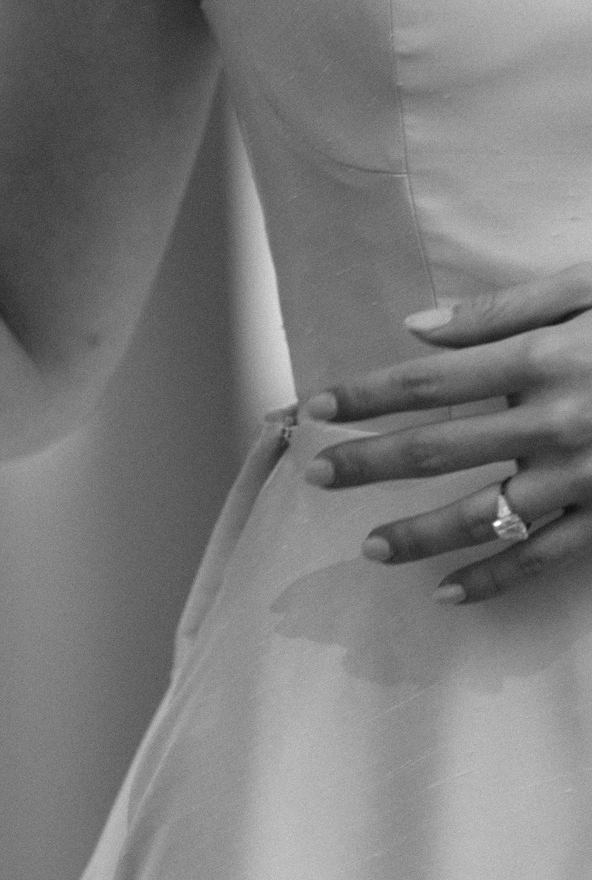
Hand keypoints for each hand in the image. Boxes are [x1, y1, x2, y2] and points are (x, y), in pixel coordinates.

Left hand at [303, 266, 591, 603]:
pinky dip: (496, 578)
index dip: (366, 396)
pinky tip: (449, 594)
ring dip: (422, 533)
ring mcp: (590, 475)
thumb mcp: (591, 285)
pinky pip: (548, 557)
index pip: (429, 382)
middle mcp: (560, 421)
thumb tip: (415, 328)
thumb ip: (502, 310)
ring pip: (489, 515)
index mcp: (548, 357)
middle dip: (371, 464)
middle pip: (442, 448)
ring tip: (371, 548)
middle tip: (317, 478)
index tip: (315, 407)